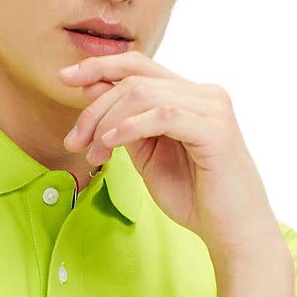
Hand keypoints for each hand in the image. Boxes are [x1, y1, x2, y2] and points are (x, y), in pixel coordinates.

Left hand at [59, 50, 278, 257]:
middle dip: (94, 108)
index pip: (139, 65)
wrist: (233, 230)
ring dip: (107, 123)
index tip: (64, 78)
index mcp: (189, 96)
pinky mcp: (216, 130)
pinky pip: (163, 115)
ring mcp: (213, 108)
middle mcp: (204, 93)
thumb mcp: (148, 157)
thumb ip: (126, 126)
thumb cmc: (194, 197)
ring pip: (144, 94)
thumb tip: (93, 93)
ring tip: (93, 155)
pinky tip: (110, 144)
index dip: (99, 66)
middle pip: (135, 79)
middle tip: (73, 142)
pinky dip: (130, 127)